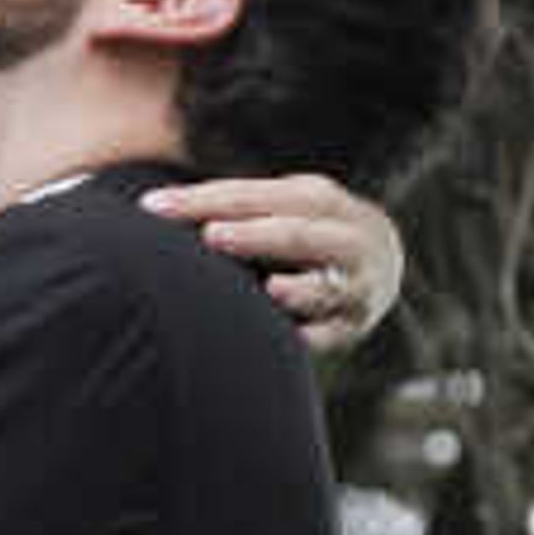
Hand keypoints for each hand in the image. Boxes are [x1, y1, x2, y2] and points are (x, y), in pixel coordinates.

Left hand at [145, 168, 401, 353]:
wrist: (382, 260)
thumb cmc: (307, 232)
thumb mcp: (286, 207)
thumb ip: (234, 209)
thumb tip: (152, 208)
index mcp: (317, 198)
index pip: (255, 195)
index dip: (204, 200)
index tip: (153, 207)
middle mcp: (343, 235)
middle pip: (299, 233)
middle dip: (257, 235)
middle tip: (210, 236)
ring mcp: (354, 282)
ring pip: (328, 284)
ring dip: (299, 289)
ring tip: (272, 290)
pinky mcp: (354, 324)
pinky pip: (334, 333)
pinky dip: (314, 336)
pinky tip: (294, 339)